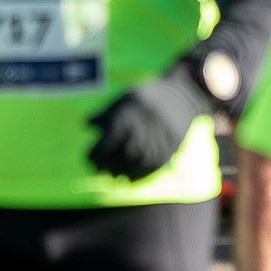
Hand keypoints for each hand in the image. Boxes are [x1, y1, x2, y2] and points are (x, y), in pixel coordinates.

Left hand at [85, 71, 216, 181]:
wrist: (183, 94)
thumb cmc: (147, 96)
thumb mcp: (124, 98)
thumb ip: (105, 113)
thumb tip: (87, 125)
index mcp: (126, 117)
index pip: (104, 145)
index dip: (93, 155)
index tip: (90, 158)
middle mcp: (140, 131)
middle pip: (117, 158)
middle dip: (105, 166)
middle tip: (98, 169)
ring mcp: (155, 141)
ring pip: (133, 166)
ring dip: (120, 173)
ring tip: (113, 174)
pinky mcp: (168, 149)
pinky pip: (150, 168)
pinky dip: (137, 176)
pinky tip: (129, 176)